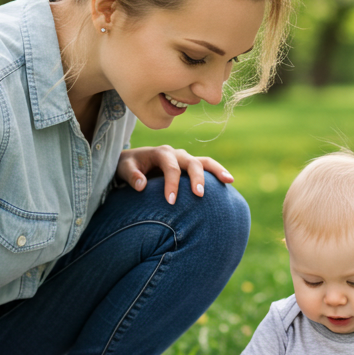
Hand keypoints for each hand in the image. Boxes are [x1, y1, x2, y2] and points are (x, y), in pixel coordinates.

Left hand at [116, 146, 233, 204]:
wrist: (134, 162)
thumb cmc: (129, 167)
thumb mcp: (124, 169)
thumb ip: (131, 175)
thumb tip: (141, 185)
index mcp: (161, 153)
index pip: (170, 168)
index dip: (172, 184)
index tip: (171, 202)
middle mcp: (176, 153)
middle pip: (191, 162)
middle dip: (196, 178)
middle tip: (198, 196)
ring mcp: (185, 159)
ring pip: (204, 161)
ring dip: (216, 171)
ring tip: (228, 181)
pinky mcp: (191, 166)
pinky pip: (207, 166)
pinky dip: (218, 172)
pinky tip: (229, 181)